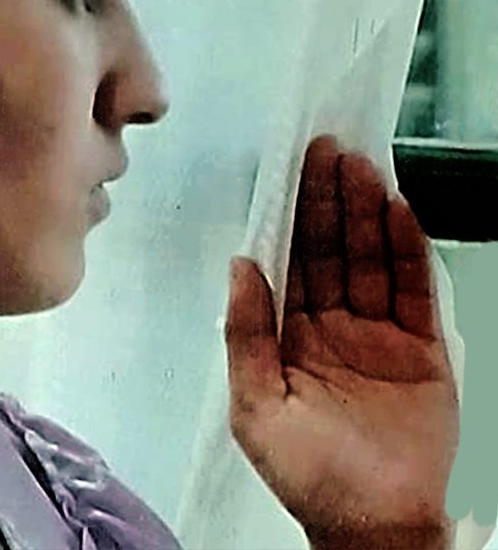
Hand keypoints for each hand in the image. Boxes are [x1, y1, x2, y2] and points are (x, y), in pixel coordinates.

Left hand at [224, 136, 459, 548]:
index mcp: (287, 337)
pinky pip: (414, 291)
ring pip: (370, 261)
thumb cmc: (307, 474)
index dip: (288, 217)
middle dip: (328, 201)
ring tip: (361, 165)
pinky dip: (408, 251)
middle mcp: (331, 327)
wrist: (373, 523)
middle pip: (329, 251)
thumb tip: (238, 266)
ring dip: (366, 214)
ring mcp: (378, 335)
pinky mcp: (422, 349)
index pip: (287, 263)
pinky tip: (399, 212)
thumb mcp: (255, 406)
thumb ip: (246, 334)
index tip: (289, 171)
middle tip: (327, 149)